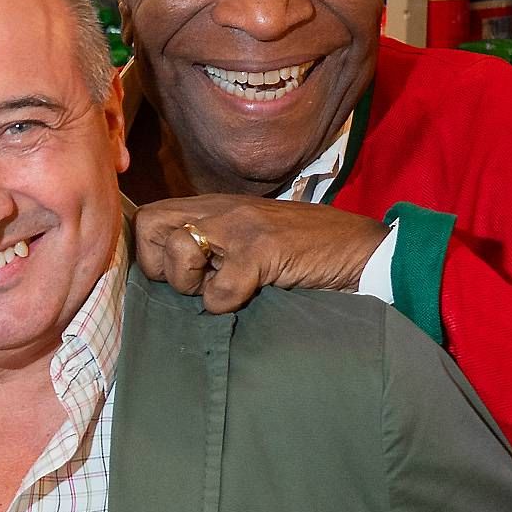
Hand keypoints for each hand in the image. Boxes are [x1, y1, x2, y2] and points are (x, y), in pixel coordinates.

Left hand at [134, 196, 389, 313]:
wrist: (363, 250)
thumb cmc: (307, 250)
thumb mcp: (251, 237)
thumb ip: (214, 243)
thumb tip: (171, 272)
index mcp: (216, 206)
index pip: (149, 216)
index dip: (151, 252)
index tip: (180, 275)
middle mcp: (222, 208)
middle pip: (149, 224)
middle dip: (159, 265)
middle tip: (192, 283)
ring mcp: (242, 225)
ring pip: (179, 250)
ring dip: (193, 284)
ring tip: (223, 290)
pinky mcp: (263, 249)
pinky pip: (219, 288)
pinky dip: (227, 305)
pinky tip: (249, 298)